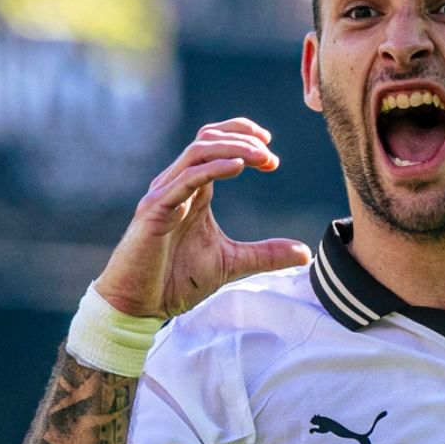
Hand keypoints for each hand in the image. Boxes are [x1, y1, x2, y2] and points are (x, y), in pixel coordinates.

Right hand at [94, 118, 310, 317]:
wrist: (139, 305)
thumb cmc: (176, 281)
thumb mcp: (233, 263)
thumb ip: (267, 254)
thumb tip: (305, 254)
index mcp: (193, 191)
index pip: (214, 145)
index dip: (243, 138)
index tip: (272, 154)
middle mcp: (176, 185)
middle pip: (207, 139)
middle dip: (243, 140)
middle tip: (271, 157)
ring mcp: (164, 195)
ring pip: (197, 152)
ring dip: (232, 148)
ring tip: (262, 156)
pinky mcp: (155, 210)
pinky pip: (185, 179)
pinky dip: (212, 168)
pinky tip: (238, 167)